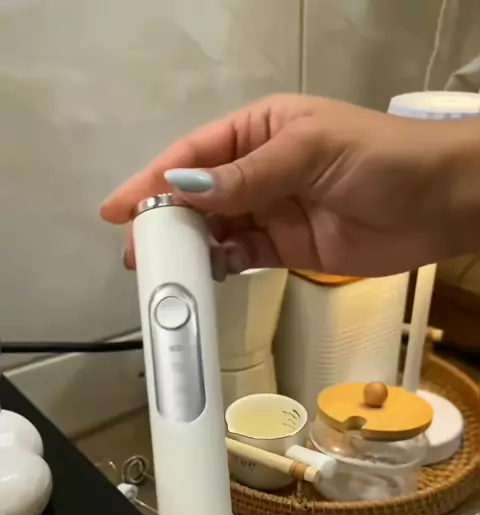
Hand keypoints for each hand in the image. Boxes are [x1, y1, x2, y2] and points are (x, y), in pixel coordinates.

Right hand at [101, 93, 478, 277]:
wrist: (438, 204)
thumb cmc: (379, 159)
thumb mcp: (308, 152)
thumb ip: (247, 177)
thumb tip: (183, 191)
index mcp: (260, 130)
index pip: (196, 155)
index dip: (153, 181)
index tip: (120, 210)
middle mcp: (259, 169)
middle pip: (199, 196)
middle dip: (165, 221)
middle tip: (137, 254)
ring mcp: (273, 211)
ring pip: (217, 229)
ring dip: (189, 248)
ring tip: (161, 272)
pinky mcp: (287, 248)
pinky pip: (242, 255)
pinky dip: (220, 265)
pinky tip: (203, 274)